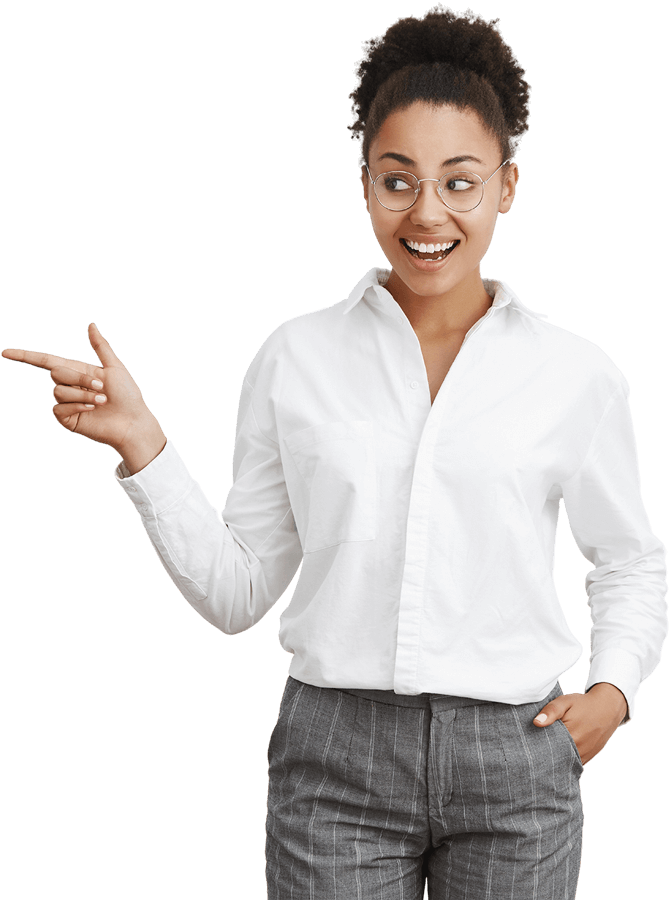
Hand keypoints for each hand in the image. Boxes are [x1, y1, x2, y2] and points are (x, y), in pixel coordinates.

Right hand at [2, 322, 159, 457]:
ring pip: (59, 391)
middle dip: (79, 379)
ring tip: (101, 400)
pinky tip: (91, 409)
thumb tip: (91, 325)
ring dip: (82, 394)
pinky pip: (59, 408)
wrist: (132, 422)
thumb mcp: (115, 367)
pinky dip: (77, 405)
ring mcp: (67, 403)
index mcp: (77, 371)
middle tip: (102, 387)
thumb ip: (101, 346)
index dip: (24, 356)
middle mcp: (69, 386)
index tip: (4, 353)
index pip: (45, 361)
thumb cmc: (128, 395)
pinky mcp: (67, 418)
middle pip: (56, 373)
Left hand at [533, 683, 627, 764]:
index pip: (549, 748)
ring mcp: (584, 755)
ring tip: (545, 751)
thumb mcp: (564, 702)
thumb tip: (536, 723)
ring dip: (556, 757)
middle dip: (545, 754)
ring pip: (564, 761)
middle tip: (535, 749)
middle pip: (556, 756)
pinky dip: (565, 759)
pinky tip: (558, 752)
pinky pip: (573, 762)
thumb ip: (550, 712)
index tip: (530, 744)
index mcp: (571, 736)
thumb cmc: (583, 704)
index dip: (538, 746)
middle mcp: (578, 749)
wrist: (607, 709)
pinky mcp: (588, 757)